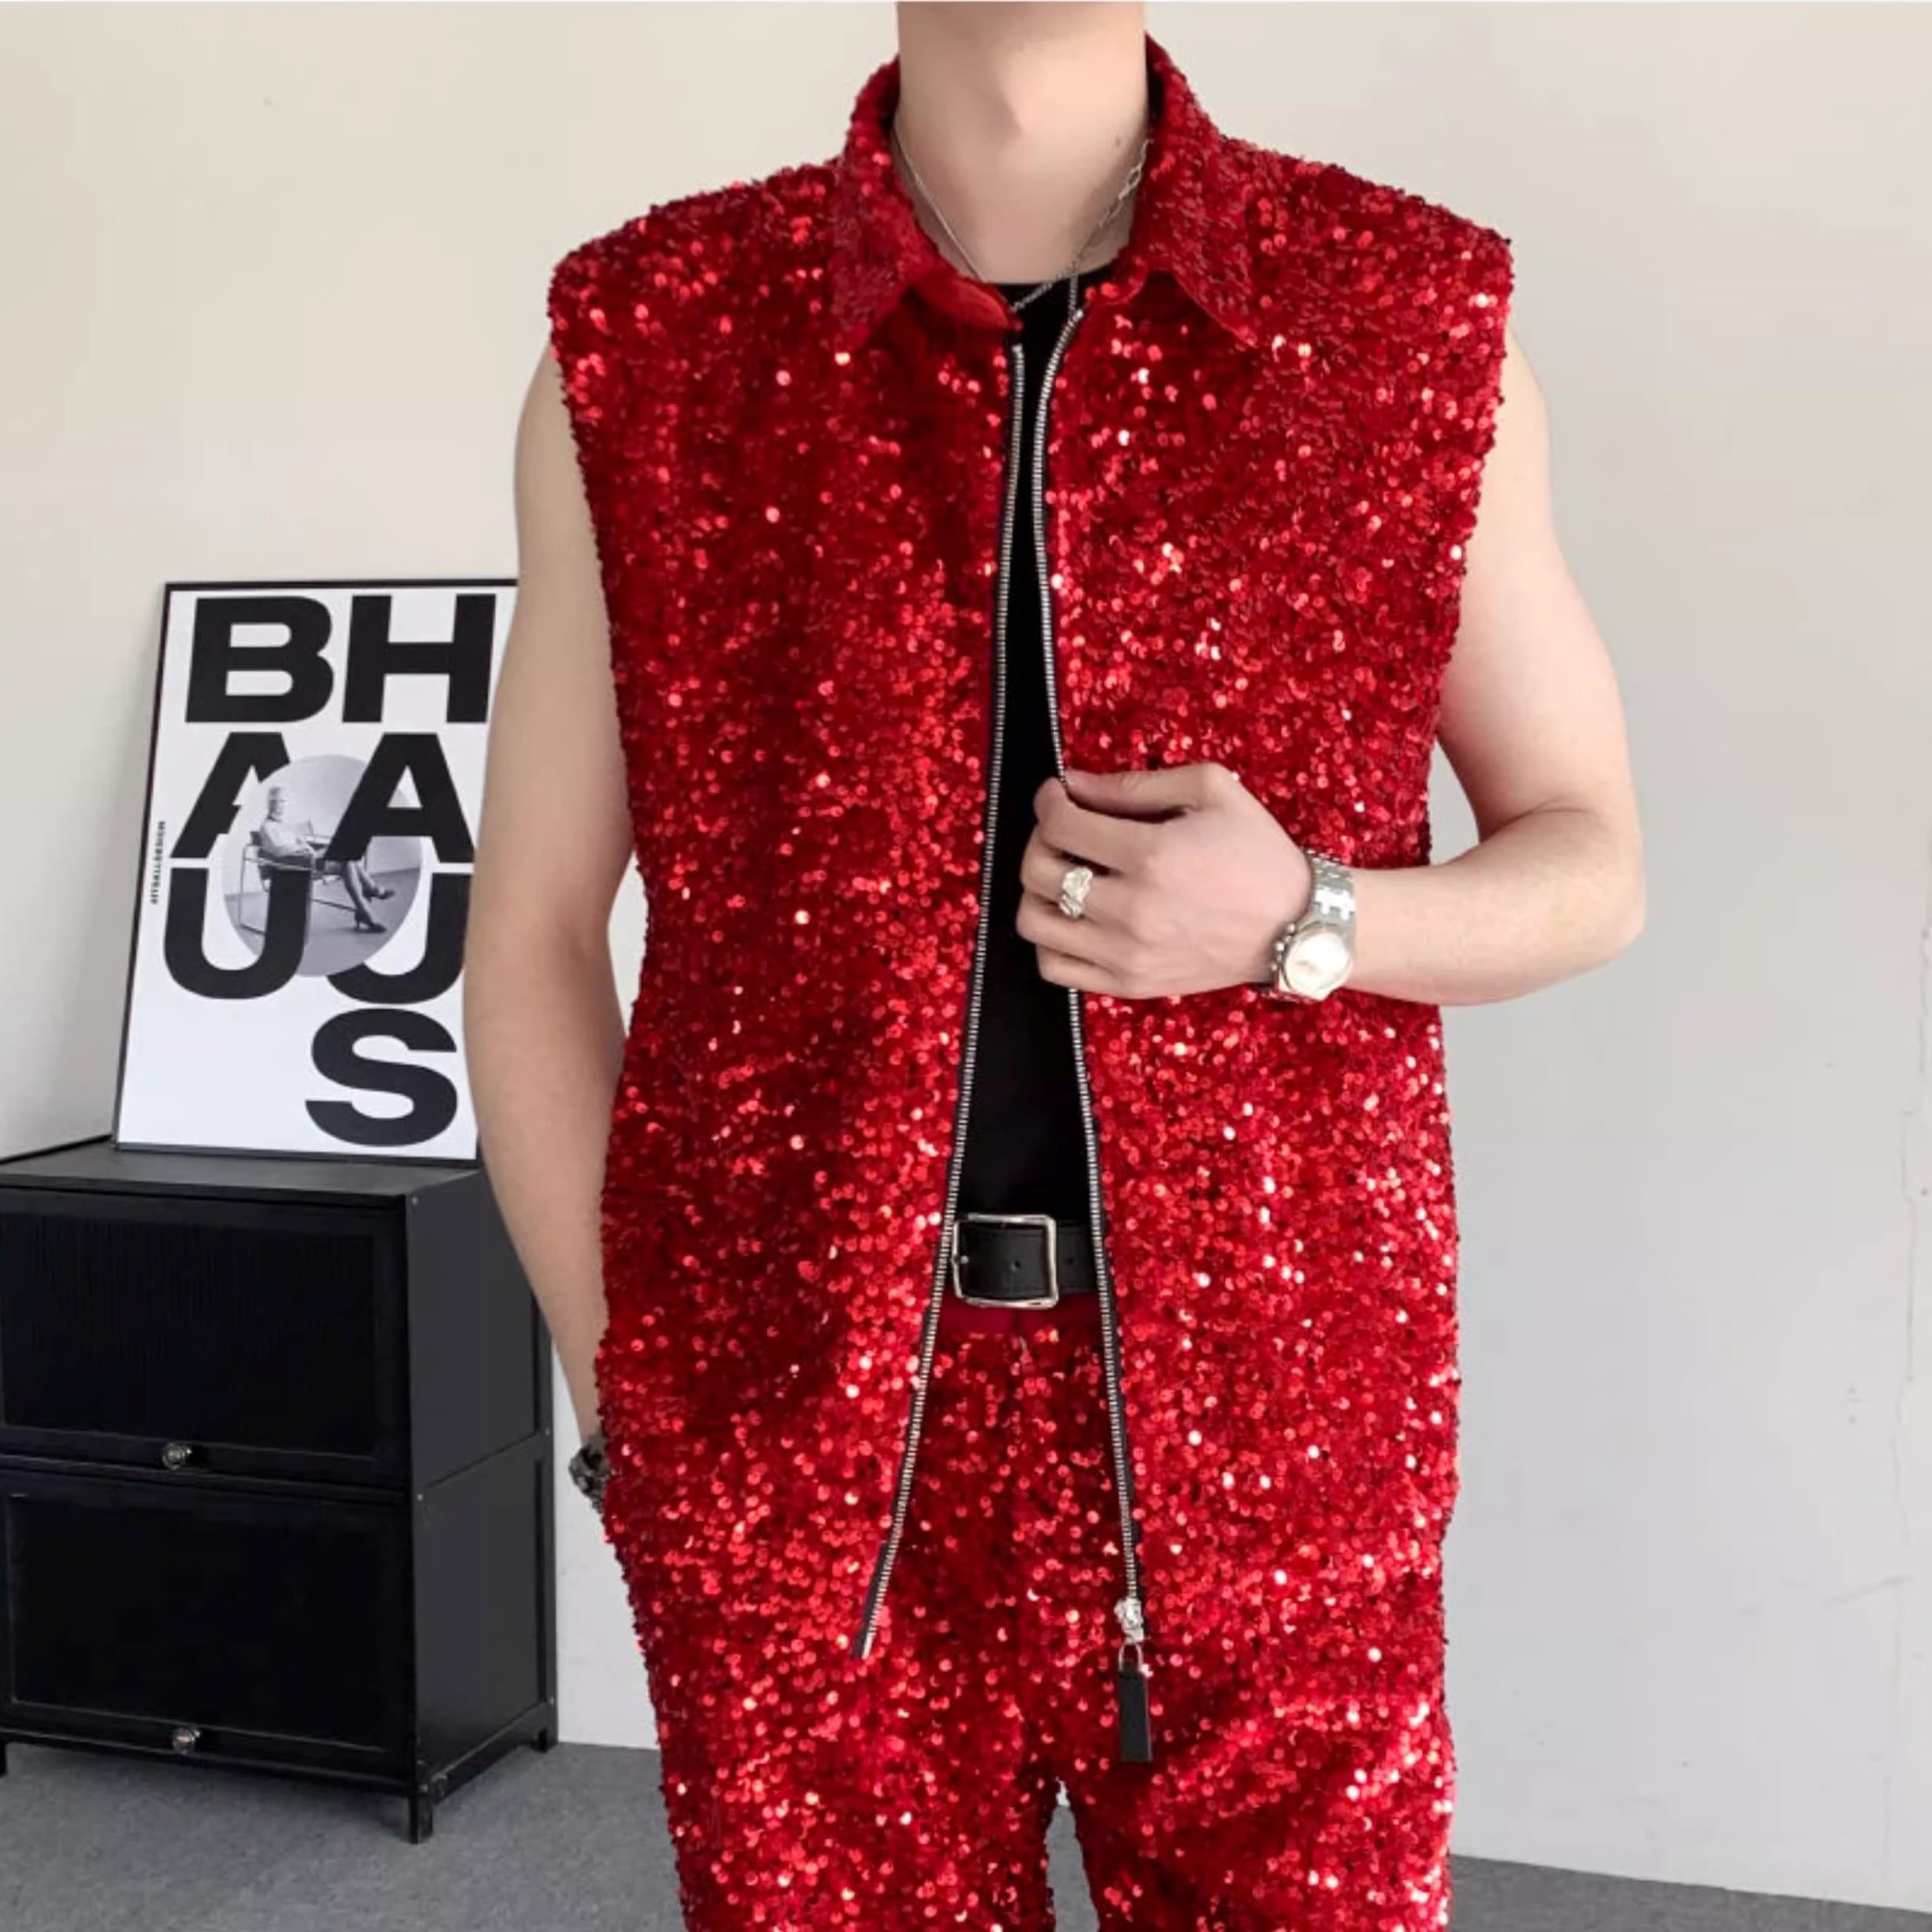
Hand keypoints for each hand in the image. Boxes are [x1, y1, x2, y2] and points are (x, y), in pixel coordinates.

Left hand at [1015, 762, 1312, 997]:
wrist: (1296, 925)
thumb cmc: (1257, 853)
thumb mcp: (1211, 790)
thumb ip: (1134, 784)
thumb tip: (1072, 784)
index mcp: (1152, 854)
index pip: (1060, 825)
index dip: (1048, 801)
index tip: (1057, 795)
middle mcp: (1132, 909)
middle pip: (1037, 872)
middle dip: (1040, 839)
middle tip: (1062, 831)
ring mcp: (1126, 953)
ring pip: (1034, 922)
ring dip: (1037, 891)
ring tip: (1065, 875)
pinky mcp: (1129, 984)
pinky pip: (1054, 968)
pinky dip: (1051, 940)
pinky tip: (1075, 917)